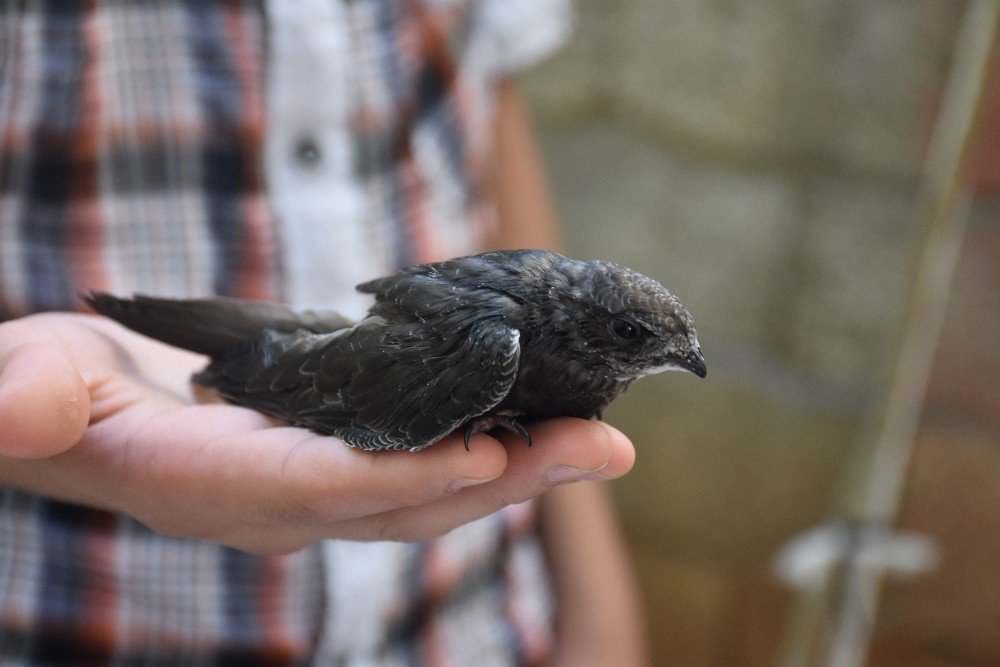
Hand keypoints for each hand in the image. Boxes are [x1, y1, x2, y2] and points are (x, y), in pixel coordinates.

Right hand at [0, 312, 634, 553]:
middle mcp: (277, 502)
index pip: (317, 488)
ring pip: (429, 486)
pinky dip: (486, 440)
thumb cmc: (52, 390)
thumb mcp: (30, 383)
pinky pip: (422, 458)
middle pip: (404, 499)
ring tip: (600, 438)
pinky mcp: (334, 459)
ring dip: (518, 463)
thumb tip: (17, 402)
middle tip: (603, 447)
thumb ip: (30, 399)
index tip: (488, 456)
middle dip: (503, 478)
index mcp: (209, 484)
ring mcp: (313, 487)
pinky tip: (543, 420)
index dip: (402, 477)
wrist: (80, 405)